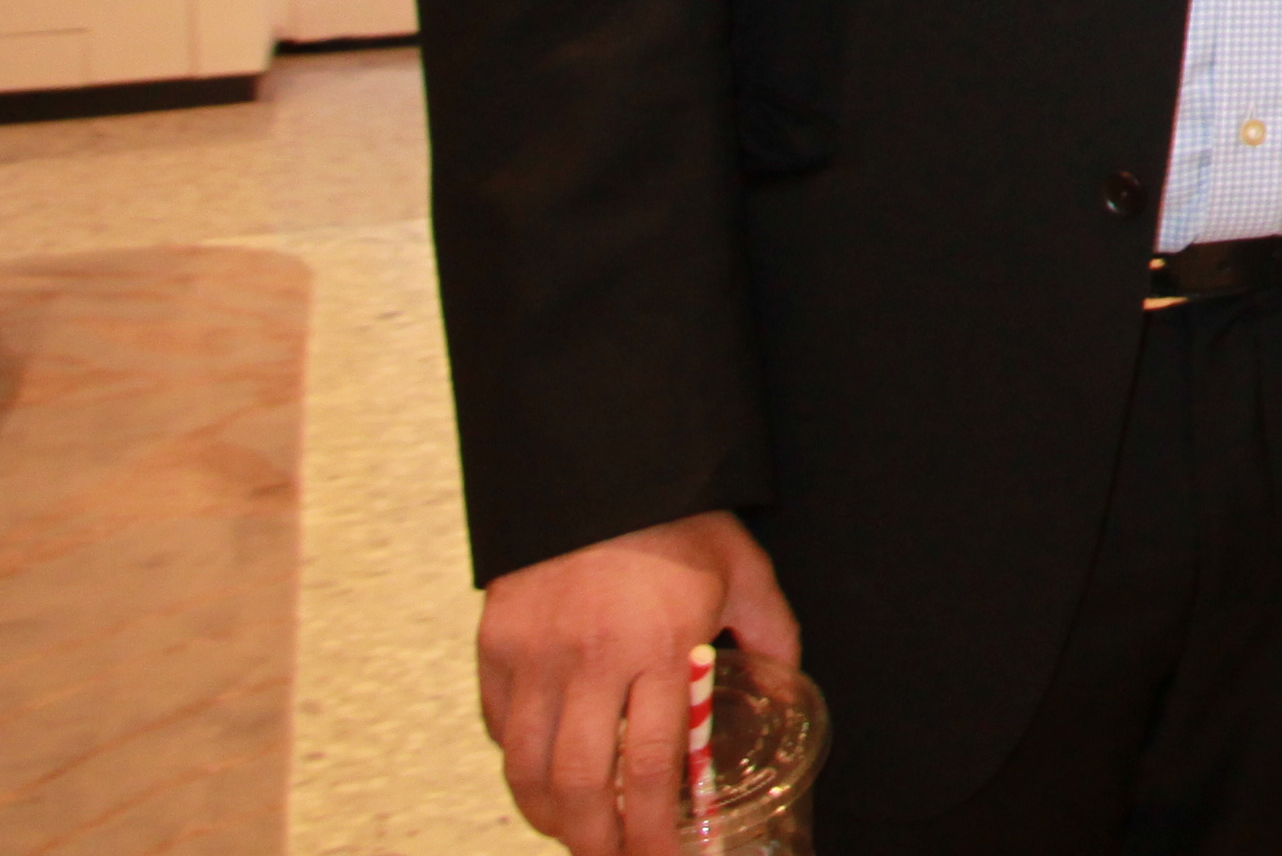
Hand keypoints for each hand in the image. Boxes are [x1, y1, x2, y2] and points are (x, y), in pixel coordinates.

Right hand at [474, 511, 799, 852]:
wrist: (600, 463)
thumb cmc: (677, 519)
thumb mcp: (743, 570)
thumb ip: (771, 635)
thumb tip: (784, 689)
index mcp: (659, 645)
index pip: (653, 767)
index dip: (655, 831)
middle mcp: (591, 660)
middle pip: (581, 787)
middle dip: (598, 844)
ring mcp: (535, 656)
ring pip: (528, 769)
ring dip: (550, 818)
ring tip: (577, 836)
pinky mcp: (496, 647)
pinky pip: (500, 729)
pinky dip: (520, 766)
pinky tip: (543, 779)